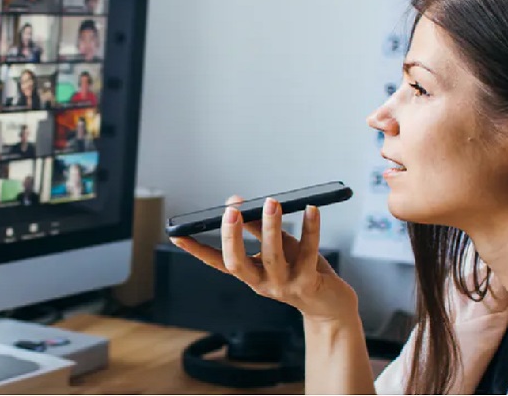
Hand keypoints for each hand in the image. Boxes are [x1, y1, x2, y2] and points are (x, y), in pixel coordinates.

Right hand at [171, 196, 357, 323]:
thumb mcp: (278, 248)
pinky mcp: (309, 283)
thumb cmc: (301, 271)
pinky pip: (308, 253)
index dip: (196, 250)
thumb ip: (260, 228)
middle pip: (238, 264)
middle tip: (231, 210)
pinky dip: (310, 229)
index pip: (217, 262)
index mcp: (250, 274)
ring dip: (270, 228)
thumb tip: (241, 203)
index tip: (176, 235)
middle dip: (232, 237)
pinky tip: (312, 210)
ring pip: (272, 258)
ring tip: (271, 202)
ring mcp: (284, 286)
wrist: (331, 305)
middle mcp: (262, 283)